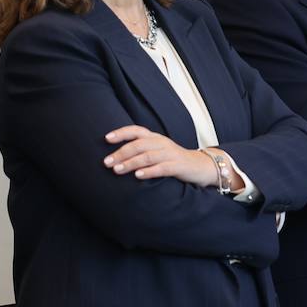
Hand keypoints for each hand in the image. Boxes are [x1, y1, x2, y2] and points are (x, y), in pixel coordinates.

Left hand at [104, 126, 219, 187]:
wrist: (200, 166)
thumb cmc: (173, 160)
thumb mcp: (157, 151)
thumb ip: (141, 151)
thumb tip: (115, 157)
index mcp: (155, 138)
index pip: (136, 131)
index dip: (121, 133)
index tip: (106, 138)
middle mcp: (162, 143)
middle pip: (139, 144)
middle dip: (121, 153)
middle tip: (106, 162)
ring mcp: (171, 154)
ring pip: (148, 156)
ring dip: (131, 163)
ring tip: (117, 170)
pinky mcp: (178, 166)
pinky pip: (162, 168)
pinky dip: (149, 171)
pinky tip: (138, 176)